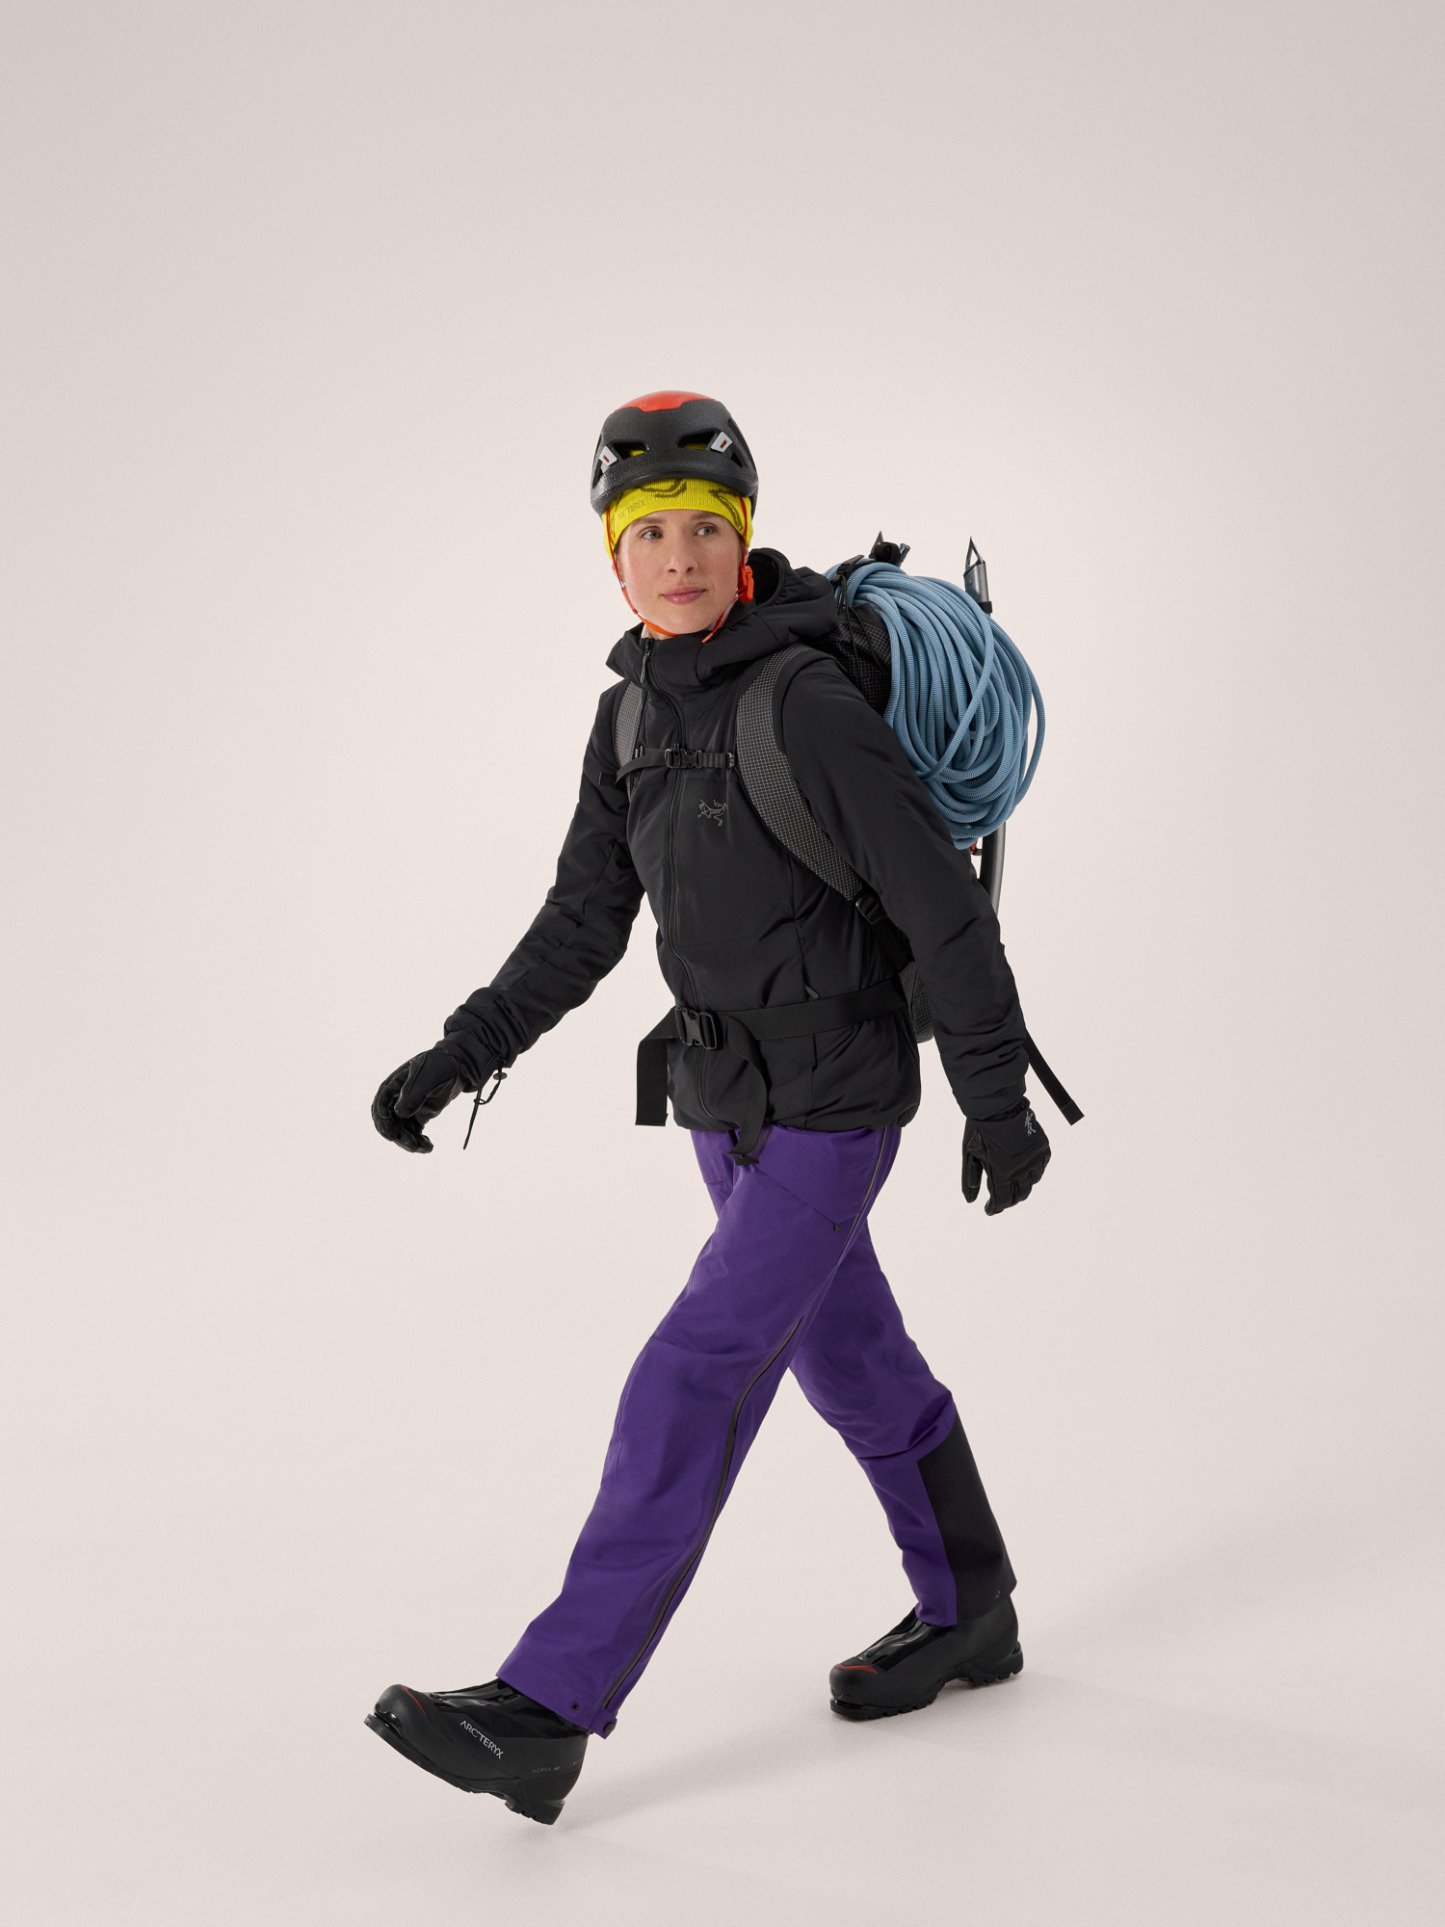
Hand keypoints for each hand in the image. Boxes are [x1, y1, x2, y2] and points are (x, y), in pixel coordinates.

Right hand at [371, 1045, 473, 1153]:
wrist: (459, 1067)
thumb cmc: (441, 1066)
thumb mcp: (428, 1077)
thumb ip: (414, 1094)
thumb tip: (400, 1113)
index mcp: (394, 1084)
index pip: (381, 1104)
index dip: (383, 1121)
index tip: (391, 1135)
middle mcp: (397, 1098)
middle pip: (390, 1121)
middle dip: (399, 1136)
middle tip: (413, 1145)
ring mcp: (407, 1107)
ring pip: (401, 1130)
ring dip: (410, 1142)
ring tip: (425, 1147)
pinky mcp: (418, 1115)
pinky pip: (413, 1132)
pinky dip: (419, 1141)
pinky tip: (429, 1146)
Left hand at [962, 1100, 1050, 1215]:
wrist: (998, 1104)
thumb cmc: (980, 1128)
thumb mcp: (969, 1154)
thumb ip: (970, 1179)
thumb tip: (971, 1202)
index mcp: (1001, 1172)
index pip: (1001, 1201)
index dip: (994, 1208)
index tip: (989, 1209)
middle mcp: (1020, 1169)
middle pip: (1018, 1196)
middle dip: (1008, 1201)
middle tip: (1000, 1200)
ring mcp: (1034, 1159)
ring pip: (1031, 1184)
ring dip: (1021, 1188)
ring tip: (1012, 1186)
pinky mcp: (1043, 1148)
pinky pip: (1041, 1168)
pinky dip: (1034, 1173)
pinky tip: (1025, 1171)